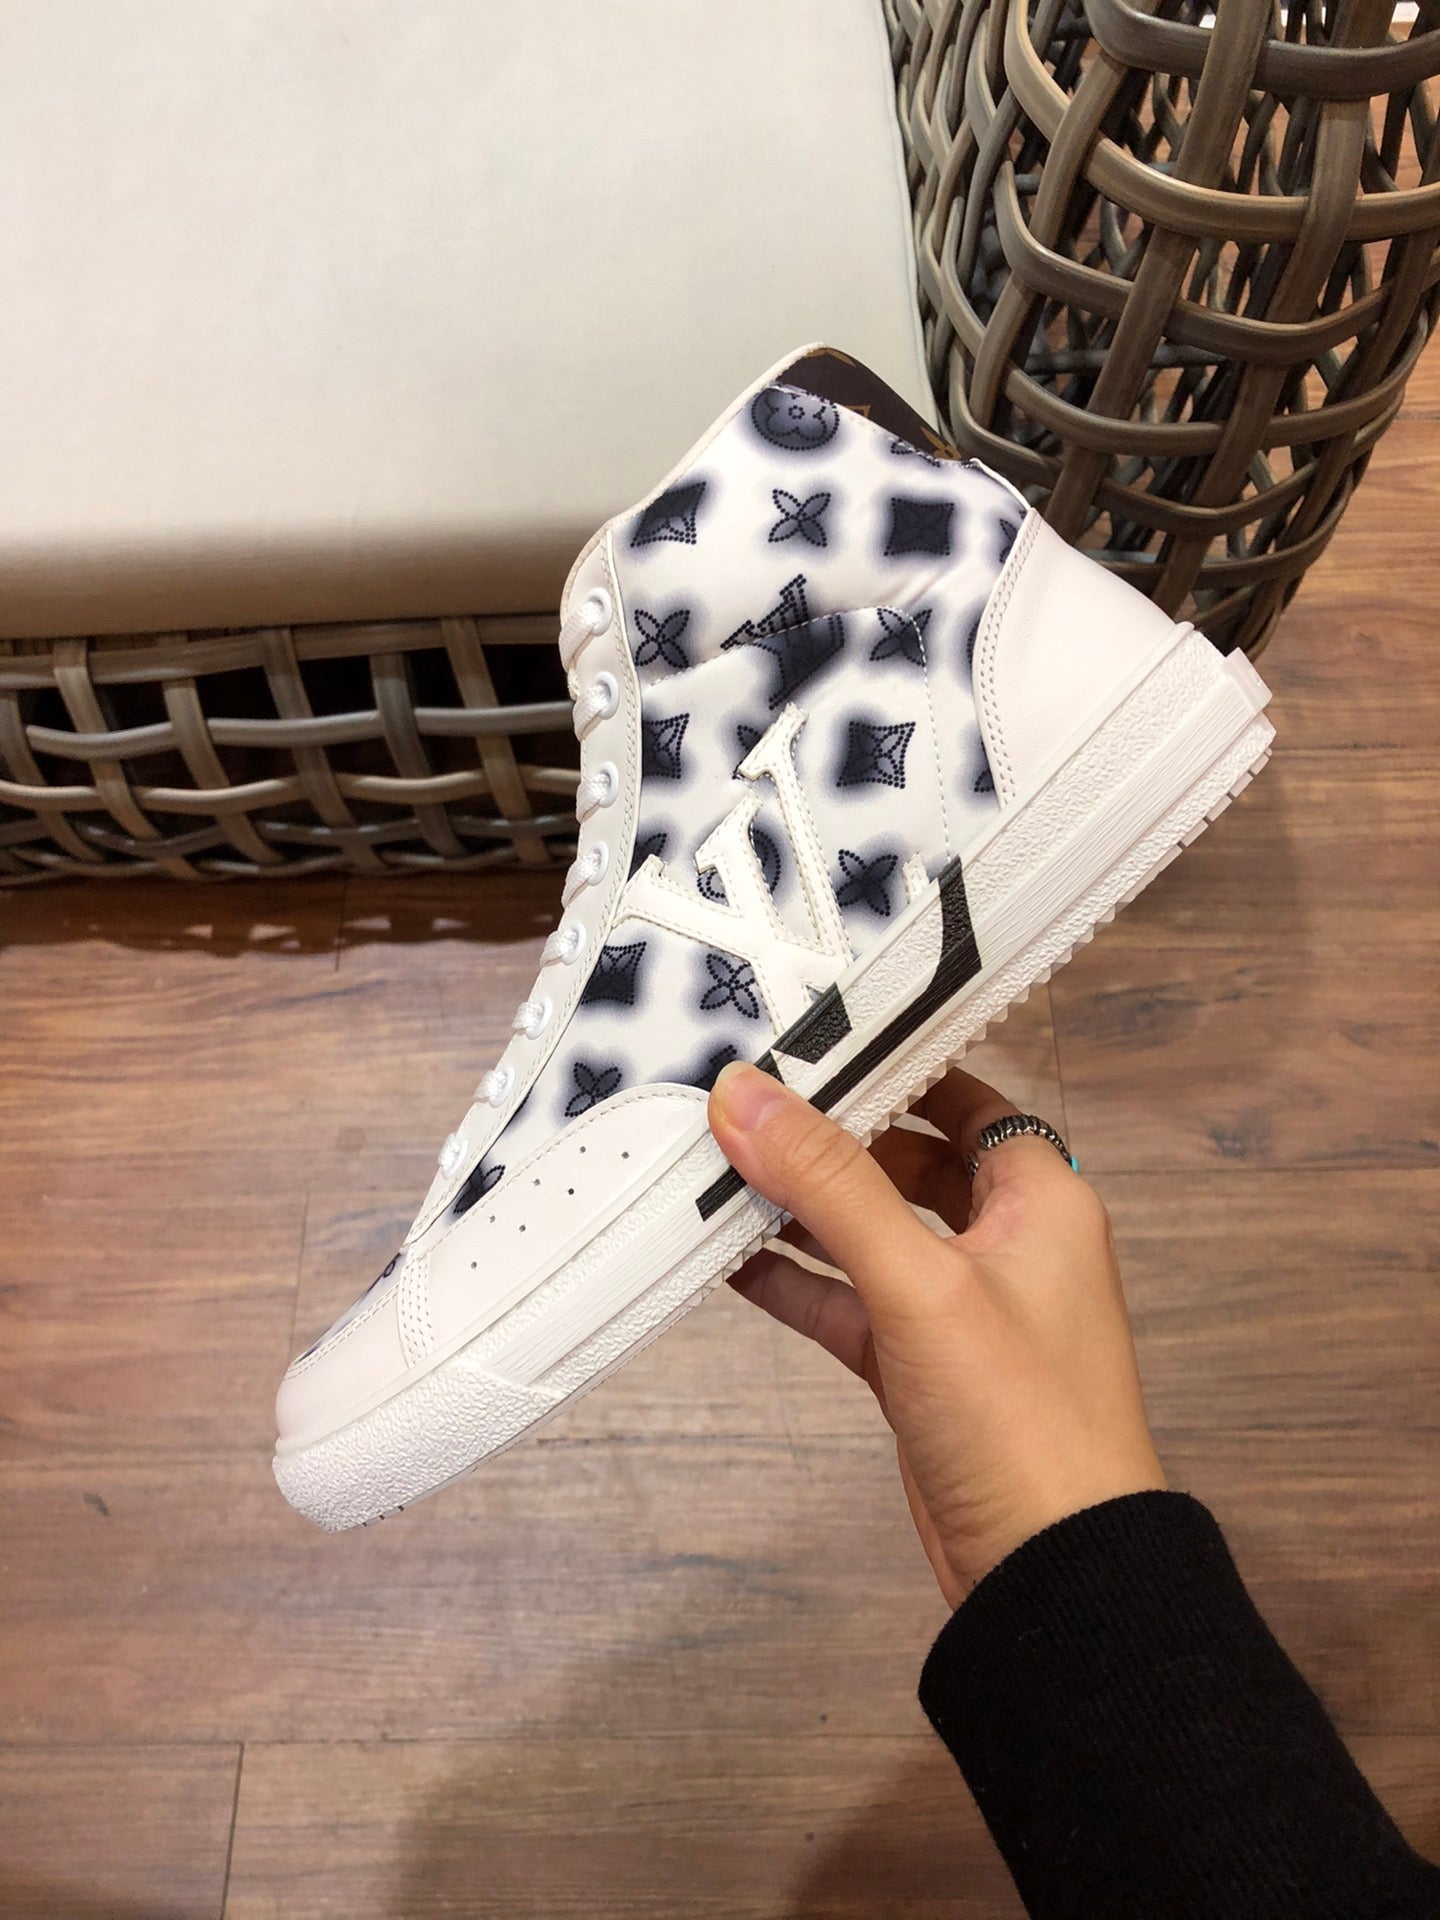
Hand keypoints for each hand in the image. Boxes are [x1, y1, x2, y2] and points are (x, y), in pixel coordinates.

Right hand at [708, 1062, 1165, 1603]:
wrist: (1049, 1573)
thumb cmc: (1020, 1416)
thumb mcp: (919, 1284)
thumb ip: (832, 1186)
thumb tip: (746, 1095)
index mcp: (1040, 1199)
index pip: (963, 1095)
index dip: (893, 1062)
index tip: (806, 1033)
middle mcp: (1006, 1242)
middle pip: (904, 1159)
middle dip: (827, 1136)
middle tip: (738, 1098)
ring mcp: (959, 1308)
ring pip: (869, 1233)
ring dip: (800, 1208)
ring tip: (712, 1168)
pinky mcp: (919, 1367)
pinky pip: (848, 1303)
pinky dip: (796, 1282)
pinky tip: (726, 1263)